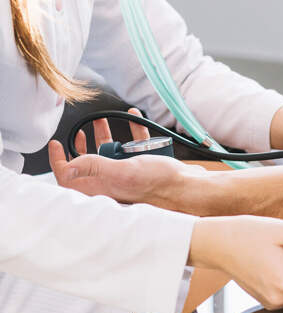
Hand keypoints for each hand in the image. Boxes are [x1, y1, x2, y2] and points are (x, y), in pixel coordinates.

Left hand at [48, 108, 204, 208]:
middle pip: (89, 165)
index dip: (59, 161)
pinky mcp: (145, 167)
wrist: (190, 187)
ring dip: (107, 135)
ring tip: (104, 120)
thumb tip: (68, 167)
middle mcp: (114, 182)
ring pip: (111, 154)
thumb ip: (95, 167)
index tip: (56, 144)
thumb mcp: (123, 172)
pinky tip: (133, 118)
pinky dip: (133, 132)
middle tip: (80, 132)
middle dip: (82, 146)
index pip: (71, 179)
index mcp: (104, 188)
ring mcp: (130, 174)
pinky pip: (134, 148)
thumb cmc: (160, 183)